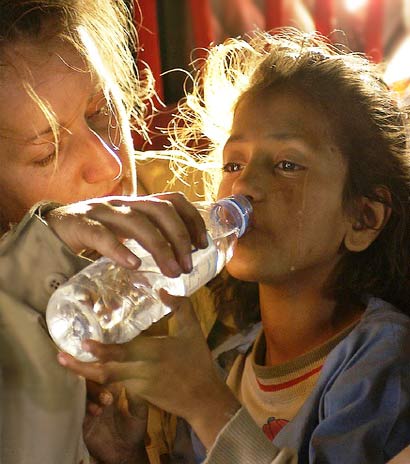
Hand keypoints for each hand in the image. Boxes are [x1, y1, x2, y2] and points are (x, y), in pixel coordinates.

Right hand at [45, 193, 207, 277]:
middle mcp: (123, 203)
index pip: (172, 200)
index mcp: (137, 204)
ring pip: (136, 221)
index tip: (202, 243)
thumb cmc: (95, 235)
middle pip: (160, 210)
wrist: (51, 229)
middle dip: (179, 237)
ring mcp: (100, 211)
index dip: (191, 219)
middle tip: (186, 266)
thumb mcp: (126, 233)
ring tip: (171, 271)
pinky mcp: (79, 224)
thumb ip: (147, 239)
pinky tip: (133, 265)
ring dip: (159, 247)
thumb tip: (179, 261)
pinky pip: (100, 234)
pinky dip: (119, 249)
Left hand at [58, 291, 240, 448]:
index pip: (123, 353)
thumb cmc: (197, 362)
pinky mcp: (137, 393)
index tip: (83, 343)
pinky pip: (114, 383)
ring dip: (84, 372)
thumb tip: (162, 289)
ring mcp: (137, 385)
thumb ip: (180, 306)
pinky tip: (88, 365)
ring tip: (65, 361)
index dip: (102, 351)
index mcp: (154, 354)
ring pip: (106, 380)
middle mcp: (140, 372)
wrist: (202, 399)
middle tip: (60, 356)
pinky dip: (99, 374)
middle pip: (106, 372)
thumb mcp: (193, 331)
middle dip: (82, 366)